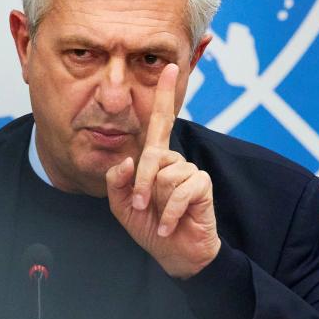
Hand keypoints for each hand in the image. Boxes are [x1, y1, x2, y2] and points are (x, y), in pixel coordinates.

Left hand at [105, 64, 219, 278]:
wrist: (173, 253)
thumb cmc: (149, 225)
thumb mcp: (121, 204)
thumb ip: (116, 181)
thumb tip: (128, 161)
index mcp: (155, 158)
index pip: (159, 122)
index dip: (164, 94)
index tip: (168, 66)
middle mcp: (173, 160)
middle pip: (150, 155)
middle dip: (141, 183)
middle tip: (138, 205)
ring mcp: (189, 171)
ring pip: (163, 176)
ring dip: (156, 201)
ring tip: (160, 216)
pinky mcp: (202, 185)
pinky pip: (179, 191)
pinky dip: (168, 213)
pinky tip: (168, 226)